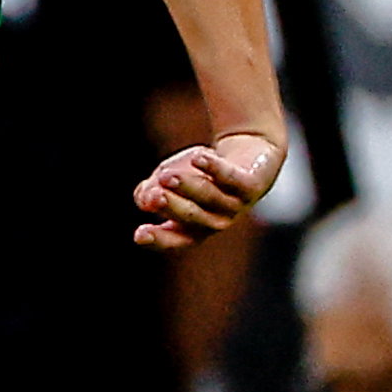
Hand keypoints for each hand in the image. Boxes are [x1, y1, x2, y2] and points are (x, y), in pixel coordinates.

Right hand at [132, 129, 282, 250]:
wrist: (249, 152)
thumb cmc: (201, 172)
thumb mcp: (167, 180)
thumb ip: (149, 191)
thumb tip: (146, 198)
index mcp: (194, 228)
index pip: (175, 239)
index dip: (158, 239)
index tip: (139, 234)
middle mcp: (216, 221)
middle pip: (192, 217)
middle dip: (172, 206)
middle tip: (155, 195)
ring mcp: (236, 205)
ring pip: (209, 197)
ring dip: (187, 186)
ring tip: (167, 175)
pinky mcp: (251, 185)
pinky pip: (230, 178)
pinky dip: (213, 168)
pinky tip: (198, 157)